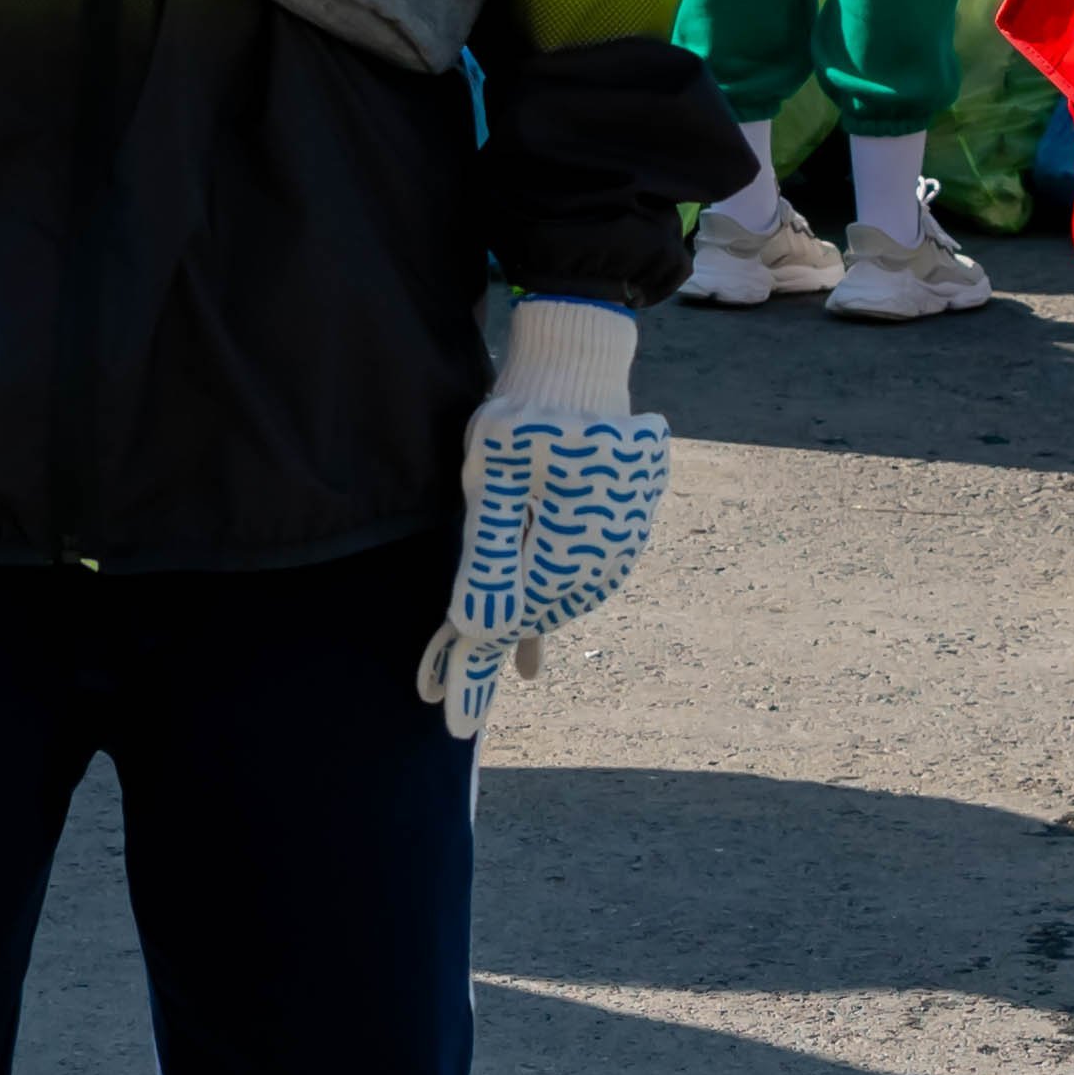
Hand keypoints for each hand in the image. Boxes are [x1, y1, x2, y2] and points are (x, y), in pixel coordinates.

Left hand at [418, 297, 666, 740]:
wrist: (582, 357)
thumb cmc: (528, 412)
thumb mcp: (495, 479)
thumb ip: (487, 555)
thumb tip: (476, 627)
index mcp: (568, 554)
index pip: (510, 623)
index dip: (473, 671)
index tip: (447, 717)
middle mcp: (605, 557)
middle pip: (541, 616)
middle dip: (497, 655)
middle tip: (456, 700)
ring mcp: (622, 538)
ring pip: (566, 595)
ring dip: (531, 626)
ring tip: (508, 674)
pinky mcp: (626, 519)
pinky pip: (586, 571)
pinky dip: (558, 593)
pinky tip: (549, 615)